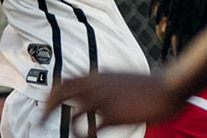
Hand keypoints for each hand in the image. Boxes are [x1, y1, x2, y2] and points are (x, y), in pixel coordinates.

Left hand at [46, 72, 184, 126]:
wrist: (167, 86)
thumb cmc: (147, 85)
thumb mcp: (121, 78)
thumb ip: (105, 83)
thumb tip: (93, 91)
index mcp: (98, 74)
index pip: (66, 79)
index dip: (53, 91)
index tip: (46, 103)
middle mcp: (97, 84)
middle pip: (63, 92)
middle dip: (49, 106)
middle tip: (40, 120)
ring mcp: (105, 99)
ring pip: (74, 112)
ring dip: (66, 126)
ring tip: (66, 136)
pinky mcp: (114, 115)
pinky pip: (91, 129)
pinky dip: (84, 136)